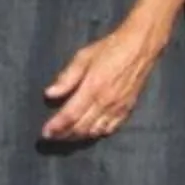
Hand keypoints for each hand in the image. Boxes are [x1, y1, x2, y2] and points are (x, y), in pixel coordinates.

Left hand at [42, 20, 157, 141]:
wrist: (139, 47)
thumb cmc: (110, 48)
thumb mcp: (83, 57)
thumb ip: (66, 77)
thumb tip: (49, 94)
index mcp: (93, 88)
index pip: (70, 115)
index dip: (56, 127)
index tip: (45, 133)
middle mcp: (106, 102)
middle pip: (81, 128)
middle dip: (63, 135)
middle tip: (51, 136)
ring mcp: (118, 108)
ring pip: (94, 132)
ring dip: (78, 136)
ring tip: (65, 135)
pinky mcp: (127, 110)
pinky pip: (110, 129)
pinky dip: (96, 134)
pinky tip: (88, 132)